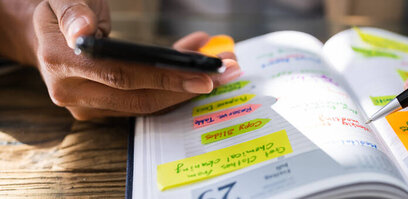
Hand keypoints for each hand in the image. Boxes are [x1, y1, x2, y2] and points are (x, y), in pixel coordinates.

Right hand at [32, 0, 240, 119]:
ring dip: (187, 87)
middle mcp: (72, 93)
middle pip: (141, 97)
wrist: (42, 37)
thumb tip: (82, 32)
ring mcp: (88, 107)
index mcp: (60, 63)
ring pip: (147, 103)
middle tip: (228, 71)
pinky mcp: (103, 111)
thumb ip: (72, 12)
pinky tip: (197, 67)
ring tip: (221, 67)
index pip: (121, 75)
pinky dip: (174, 87)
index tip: (203, 75)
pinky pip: (145, 101)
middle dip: (188, 86)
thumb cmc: (59, 12)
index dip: (164, 78)